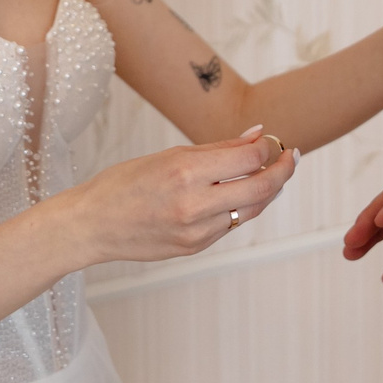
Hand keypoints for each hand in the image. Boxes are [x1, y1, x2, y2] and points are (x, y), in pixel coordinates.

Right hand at [73, 126, 295, 262]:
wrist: (91, 225)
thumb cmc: (125, 183)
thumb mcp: (170, 154)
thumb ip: (219, 148)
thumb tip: (258, 135)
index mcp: (185, 172)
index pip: (250, 160)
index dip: (269, 149)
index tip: (273, 141)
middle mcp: (194, 204)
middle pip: (261, 188)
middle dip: (283, 170)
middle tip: (291, 157)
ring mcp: (196, 231)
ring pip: (250, 210)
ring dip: (266, 191)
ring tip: (270, 174)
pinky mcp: (195, 248)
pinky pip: (231, 225)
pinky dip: (240, 208)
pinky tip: (238, 194)